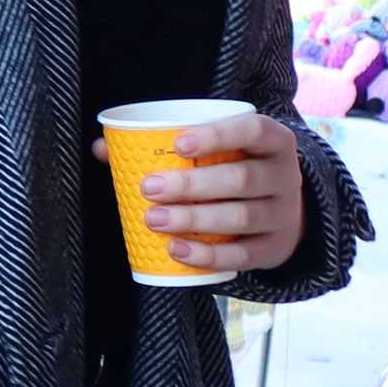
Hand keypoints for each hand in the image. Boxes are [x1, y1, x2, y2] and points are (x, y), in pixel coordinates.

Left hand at [91, 111, 308, 275]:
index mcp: (273, 141)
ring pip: (241, 217)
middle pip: (242, 179)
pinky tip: (176, 250)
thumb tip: (102, 148)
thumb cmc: (236, 169)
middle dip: (193, 184)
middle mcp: (285, 176)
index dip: (218, 135)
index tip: (177, 144)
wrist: (281, 210)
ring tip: (154, 219)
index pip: (252, 131)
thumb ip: (165, 144)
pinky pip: (242, 255)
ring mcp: (283, 216)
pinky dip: (208, 255)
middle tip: (150, 187)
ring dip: (195, 219)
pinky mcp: (274, 250)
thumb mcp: (219, 151)